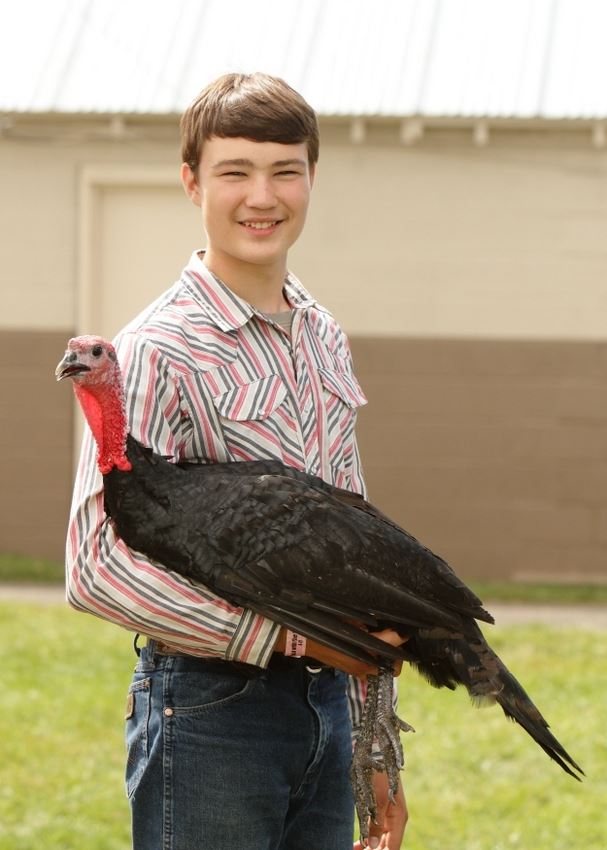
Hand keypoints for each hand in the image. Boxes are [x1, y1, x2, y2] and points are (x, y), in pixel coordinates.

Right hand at [274, 627, 407, 678]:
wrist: (302, 640)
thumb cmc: (325, 625)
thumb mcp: (349, 618)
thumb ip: (369, 621)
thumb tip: (385, 619)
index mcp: (365, 650)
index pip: (393, 644)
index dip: (402, 635)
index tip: (406, 628)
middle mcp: (365, 665)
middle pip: (394, 666)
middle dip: (397, 653)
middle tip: (394, 637)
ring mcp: (359, 672)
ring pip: (384, 670)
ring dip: (387, 658)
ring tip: (383, 641)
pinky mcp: (353, 673)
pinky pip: (372, 670)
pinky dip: (376, 661)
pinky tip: (370, 647)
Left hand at [353, 773, 407, 848]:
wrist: (377, 753)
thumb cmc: (378, 775)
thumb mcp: (377, 800)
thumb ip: (375, 823)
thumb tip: (371, 846)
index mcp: (398, 819)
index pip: (391, 848)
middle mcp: (394, 820)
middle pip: (386, 846)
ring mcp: (387, 816)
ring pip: (379, 841)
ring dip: (368, 848)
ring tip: (353, 849)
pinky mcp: (378, 811)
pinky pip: (374, 831)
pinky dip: (366, 839)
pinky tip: (356, 844)